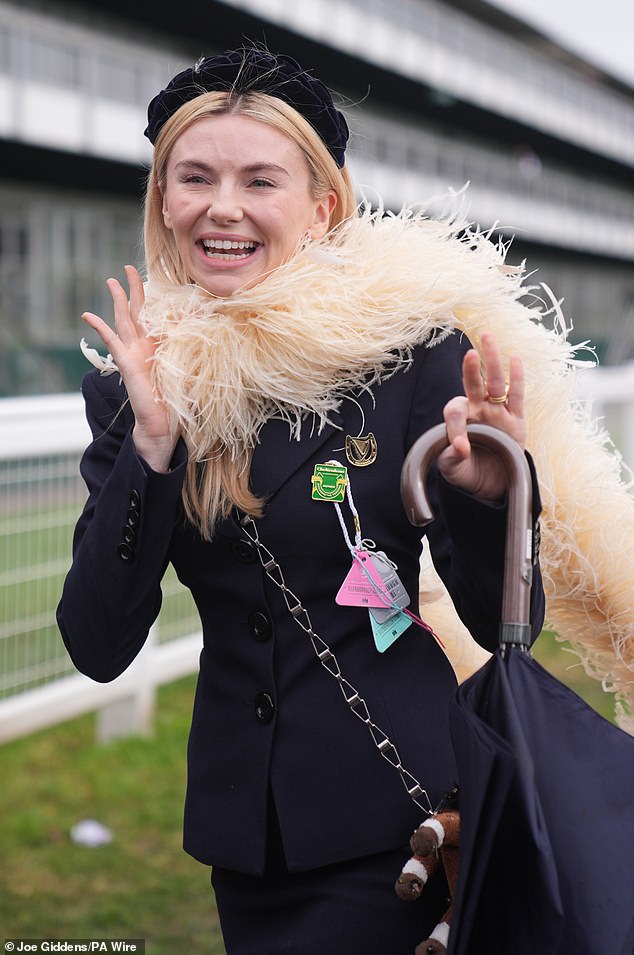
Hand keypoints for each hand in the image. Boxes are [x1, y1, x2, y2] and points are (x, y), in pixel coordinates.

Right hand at [82, 265, 177, 471]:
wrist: (163, 424)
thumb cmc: (176, 401)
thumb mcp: (188, 368)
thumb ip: (193, 349)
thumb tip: (210, 330)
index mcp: (157, 346)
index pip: (154, 316)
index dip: (152, 298)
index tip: (152, 278)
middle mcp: (142, 347)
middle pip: (135, 311)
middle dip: (132, 289)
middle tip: (126, 268)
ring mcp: (132, 354)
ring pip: (123, 320)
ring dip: (117, 300)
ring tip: (111, 281)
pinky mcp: (126, 364)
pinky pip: (112, 342)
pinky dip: (100, 328)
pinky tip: (88, 315)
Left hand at [438, 332, 524, 501]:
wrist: (489, 485)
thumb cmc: (466, 472)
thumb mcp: (452, 468)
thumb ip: (452, 457)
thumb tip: (461, 447)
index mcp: (459, 421)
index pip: (455, 412)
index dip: (456, 426)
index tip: (461, 446)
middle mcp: (477, 411)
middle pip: (473, 383)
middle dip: (471, 366)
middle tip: (470, 350)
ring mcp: (497, 413)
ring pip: (494, 383)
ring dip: (492, 361)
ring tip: (489, 338)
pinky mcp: (516, 421)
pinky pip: (516, 397)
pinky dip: (516, 379)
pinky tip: (515, 360)